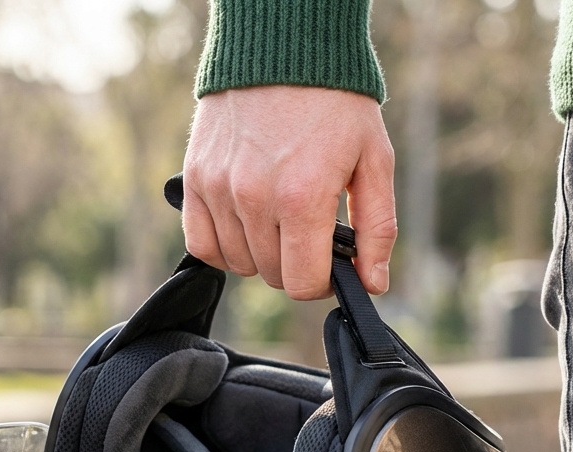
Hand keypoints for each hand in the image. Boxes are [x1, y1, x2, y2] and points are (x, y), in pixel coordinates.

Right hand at [182, 85, 396, 298]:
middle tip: (310, 232)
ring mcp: (220, 188)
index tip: (331, 265)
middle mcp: (255, 197)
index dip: (322, 282)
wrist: (284, 47)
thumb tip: (372, 283)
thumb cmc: (335, 101)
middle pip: (271, 275)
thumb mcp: (374, 160)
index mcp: (303, 197)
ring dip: (262, 253)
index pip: (302, 282)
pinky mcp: (195, 178)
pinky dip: (223, 246)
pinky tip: (246, 225)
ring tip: (280, 219)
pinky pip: (201, 244)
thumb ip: (377, 227)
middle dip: (296, 263)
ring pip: (238, 263)